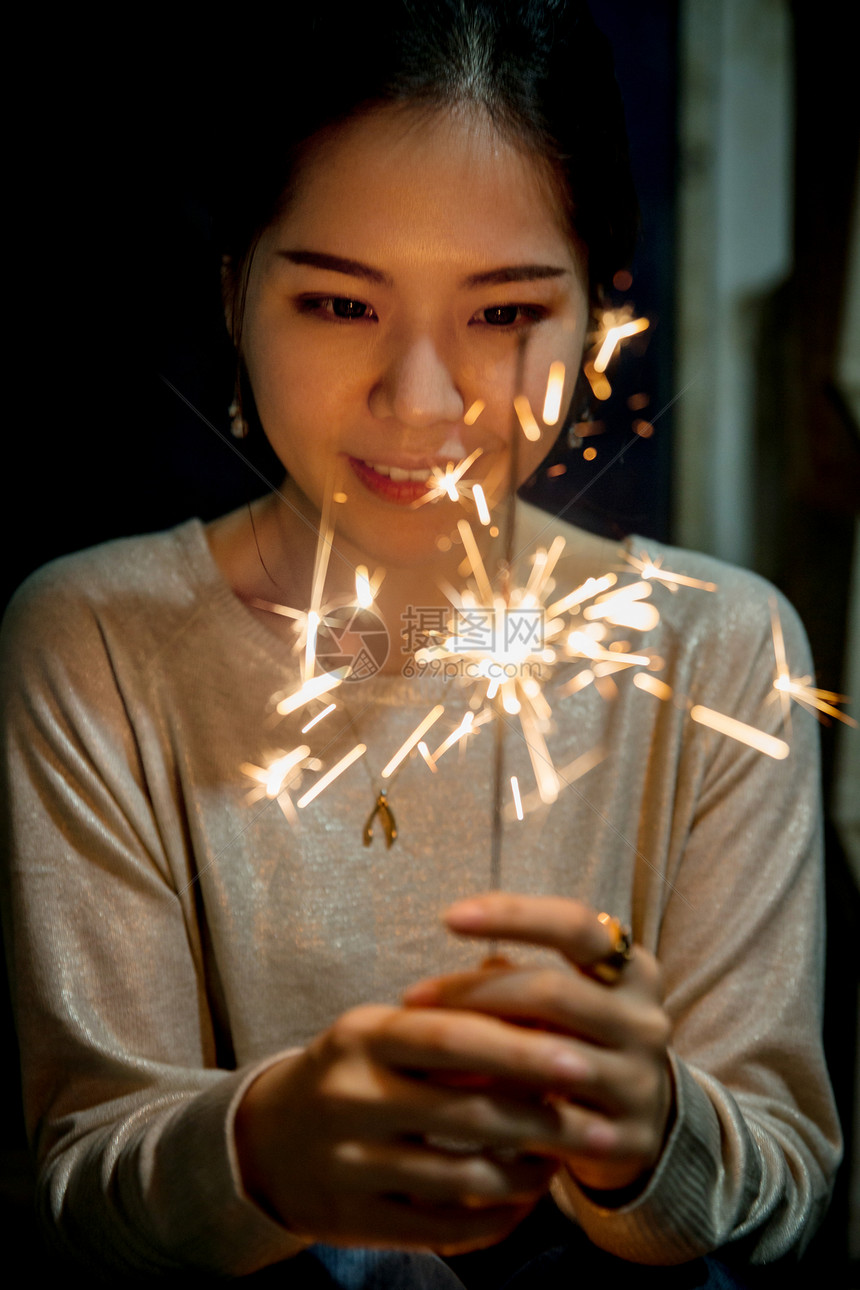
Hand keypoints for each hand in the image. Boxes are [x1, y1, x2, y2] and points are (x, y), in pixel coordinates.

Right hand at [234, 1000, 611, 1252]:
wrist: (268, 1143)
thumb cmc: (354, 1072)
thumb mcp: (386, 1029)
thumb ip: (456, 1009)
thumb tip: (533, 985)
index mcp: (362, 1036)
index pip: (451, 1038)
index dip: (518, 1050)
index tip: (577, 1059)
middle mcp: (350, 1096)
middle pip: (465, 1112)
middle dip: (540, 1119)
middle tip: (597, 1121)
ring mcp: (349, 1163)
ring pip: (461, 1176)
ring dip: (526, 1172)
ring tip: (563, 1159)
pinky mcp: (354, 1220)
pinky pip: (443, 1227)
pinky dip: (496, 1217)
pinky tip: (524, 1200)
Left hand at [402, 894, 673, 1196]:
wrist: (644, 1118)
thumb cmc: (581, 1036)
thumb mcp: (562, 996)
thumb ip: (515, 976)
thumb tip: (460, 976)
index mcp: (633, 970)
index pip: (575, 926)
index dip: (513, 915)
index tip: (449, 917)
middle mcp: (645, 1021)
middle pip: (552, 991)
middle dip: (474, 992)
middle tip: (413, 998)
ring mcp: (640, 1082)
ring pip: (549, 1059)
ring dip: (478, 1053)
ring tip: (420, 1050)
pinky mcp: (628, 1140)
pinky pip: (552, 1122)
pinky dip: (499, 1109)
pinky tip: (452, 1102)